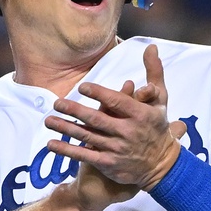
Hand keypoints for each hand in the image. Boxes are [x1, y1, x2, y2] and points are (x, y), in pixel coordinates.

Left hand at [45, 43, 180, 193]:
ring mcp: (118, 149)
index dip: (99, 94)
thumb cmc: (157, 126)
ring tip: (48, 120)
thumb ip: (154, 72)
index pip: (117, 102)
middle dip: (75, 111)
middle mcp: (128, 132)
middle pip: (97, 120)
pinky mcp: (109, 164)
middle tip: (57, 103)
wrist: (161, 164)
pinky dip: (67, 151)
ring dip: (66, 129)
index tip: (82, 87)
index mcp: (140, 114)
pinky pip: (85, 156)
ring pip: (87, 137)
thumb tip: (150, 46)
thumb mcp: (161, 99)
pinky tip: (51, 144)